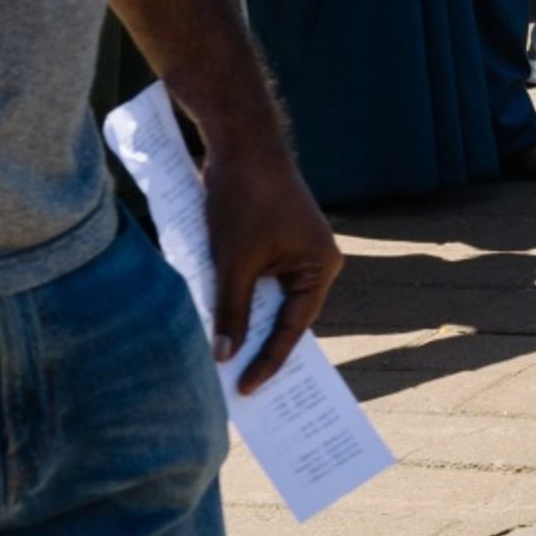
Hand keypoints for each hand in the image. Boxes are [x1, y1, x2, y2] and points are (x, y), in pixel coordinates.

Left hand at [198, 130, 342, 394]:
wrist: (241, 147)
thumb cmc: (246, 201)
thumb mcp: (235, 263)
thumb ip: (231, 311)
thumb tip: (224, 356)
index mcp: (320, 267)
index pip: (294, 327)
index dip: (269, 360)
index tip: (247, 389)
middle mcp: (313, 261)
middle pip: (285, 316)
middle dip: (259, 346)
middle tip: (238, 386)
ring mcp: (293, 251)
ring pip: (267, 300)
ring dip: (245, 323)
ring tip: (224, 360)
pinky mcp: (272, 241)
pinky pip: (257, 281)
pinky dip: (238, 300)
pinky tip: (216, 320)